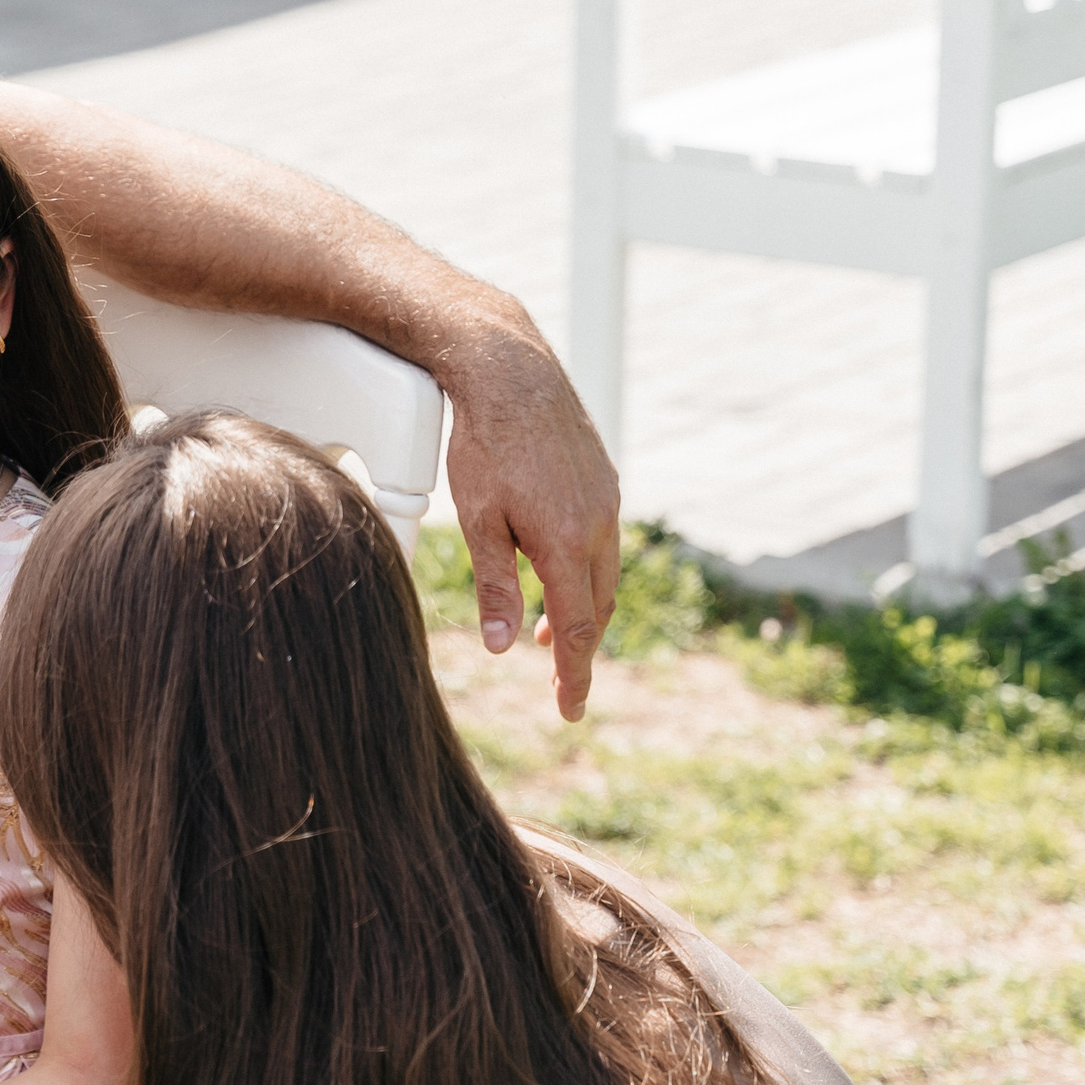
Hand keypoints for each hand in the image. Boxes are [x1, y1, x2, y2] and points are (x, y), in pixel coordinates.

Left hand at [443, 329, 620, 721]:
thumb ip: (494, 585)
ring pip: (603, 575)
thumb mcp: (477, 520)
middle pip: (596, 608)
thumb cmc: (484, 445)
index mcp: (566, 543)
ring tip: (548, 635)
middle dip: (579, 649)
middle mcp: (598, 525)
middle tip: (561, 685)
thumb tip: (500, 646)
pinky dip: (585, 572)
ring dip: (582, 610)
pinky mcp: (604, 480)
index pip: (575, 629)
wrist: (511, 372)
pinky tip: (558, 571)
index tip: (570, 712)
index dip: (573, 675)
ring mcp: (607, 501)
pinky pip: (603, 541)